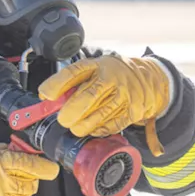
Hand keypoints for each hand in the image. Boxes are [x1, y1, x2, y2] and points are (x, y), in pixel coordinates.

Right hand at [0, 144, 59, 195]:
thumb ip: (6, 152)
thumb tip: (21, 153)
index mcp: (5, 162)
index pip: (38, 167)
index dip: (46, 168)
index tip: (49, 168)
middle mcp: (7, 183)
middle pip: (32, 184)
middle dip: (26, 180)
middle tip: (12, 177)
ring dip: (16, 194)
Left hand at [39, 54, 171, 137]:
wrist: (148, 78)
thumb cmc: (112, 74)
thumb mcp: (93, 70)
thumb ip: (72, 83)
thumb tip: (47, 99)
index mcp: (96, 66)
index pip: (73, 72)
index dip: (56, 84)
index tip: (46, 95)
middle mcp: (110, 78)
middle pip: (88, 96)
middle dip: (71, 112)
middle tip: (63, 119)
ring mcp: (123, 94)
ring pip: (99, 114)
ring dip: (82, 125)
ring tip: (75, 127)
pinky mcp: (133, 110)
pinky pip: (111, 125)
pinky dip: (98, 130)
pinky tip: (92, 128)